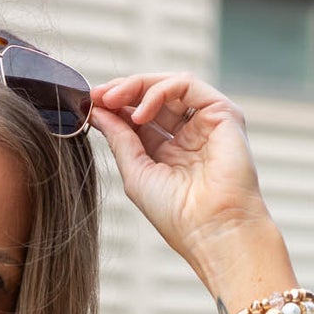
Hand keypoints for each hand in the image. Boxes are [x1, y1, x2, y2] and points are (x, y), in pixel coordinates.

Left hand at [90, 72, 274, 276]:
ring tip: (112, 100)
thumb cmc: (176, 214)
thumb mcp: (136, 173)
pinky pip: (187, 85)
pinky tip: (140, 113)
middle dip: (123, 91)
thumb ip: (119, 139)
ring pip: (169, 85)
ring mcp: (206, 122)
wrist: (211, 229)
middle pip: (154, 97)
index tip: (90, 102)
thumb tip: (98, 110)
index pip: (141, 117)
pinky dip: (159, 92)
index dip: (116, 106)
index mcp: (169, 152)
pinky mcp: (223, 112)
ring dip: (137, 87)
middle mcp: (189, 134)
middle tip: (98, 95)